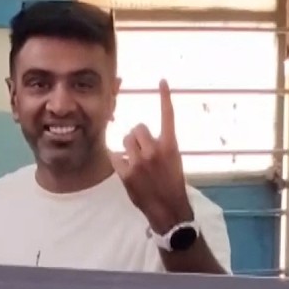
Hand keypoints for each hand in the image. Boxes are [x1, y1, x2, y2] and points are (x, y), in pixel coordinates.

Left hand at [109, 80, 193, 232]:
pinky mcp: (126, 172)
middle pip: (137, 128)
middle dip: (137, 137)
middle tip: (143, 153)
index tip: (162, 80)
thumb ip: (160, 145)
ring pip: (125, 140)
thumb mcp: (173, 160)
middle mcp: (155, 150)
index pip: (168, 116)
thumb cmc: (171, 183)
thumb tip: (142, 135)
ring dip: (128, 148)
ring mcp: (139, 161)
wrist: (168, 208)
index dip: (165, 97)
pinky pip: (116, 156)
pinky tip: (128, 171)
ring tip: (137, 163)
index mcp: (170, 145)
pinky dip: (119, 161)